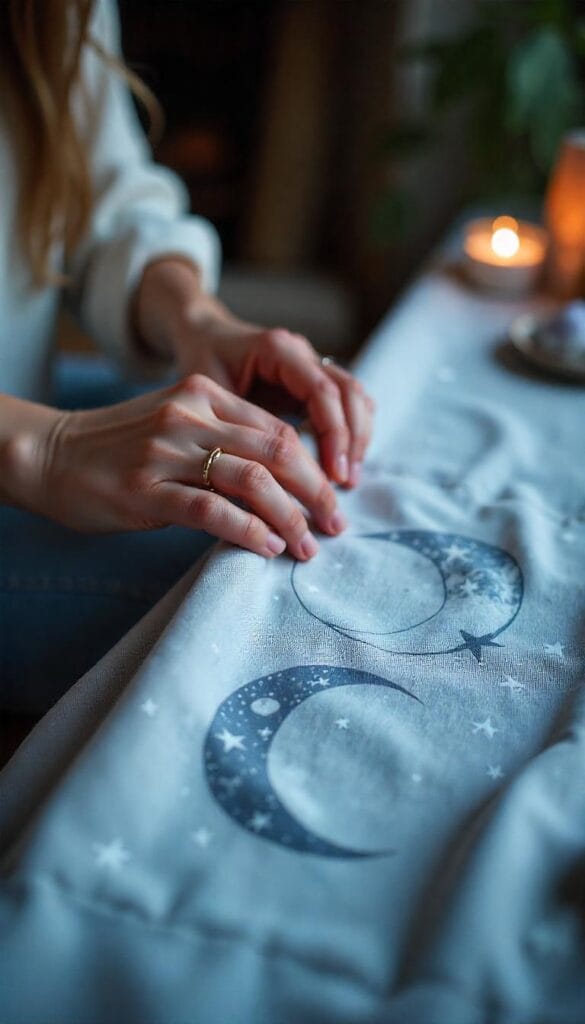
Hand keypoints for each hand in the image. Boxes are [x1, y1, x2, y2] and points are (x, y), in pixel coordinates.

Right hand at [5, 376, 345, 558]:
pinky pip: (212, 510)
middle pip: (277, 450)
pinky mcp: (145, 490)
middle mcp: (190, 414)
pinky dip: (248, 531)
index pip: (278, 428)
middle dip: (315, 492)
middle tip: (335, 525)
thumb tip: (282, 482)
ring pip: (252, 481)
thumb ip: (224, 441)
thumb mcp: (176, 426)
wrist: (48, 455)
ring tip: (307, 547)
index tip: (332, 498)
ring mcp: (166, 451)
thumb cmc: (119, 449)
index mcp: (204, 393)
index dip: (315, 466)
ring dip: (290, 519)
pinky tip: (268, 548)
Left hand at [134, 260, 374, 487]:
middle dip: (352, 440)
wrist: (201, 335)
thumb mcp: (208, 394)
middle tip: (347, 481)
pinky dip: (349, 433)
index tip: (333, 474)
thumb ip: (237, 427)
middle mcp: (302, 352)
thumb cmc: (200, 363)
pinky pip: (346, 403)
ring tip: (348, 479)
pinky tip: (341, 464)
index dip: (333, 434)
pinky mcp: (314, 380)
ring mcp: (313, 363)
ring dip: (357, 438)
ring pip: (355, 396)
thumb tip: (261, 479)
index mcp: (277, 350)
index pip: (321, 391)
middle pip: (348, 392)